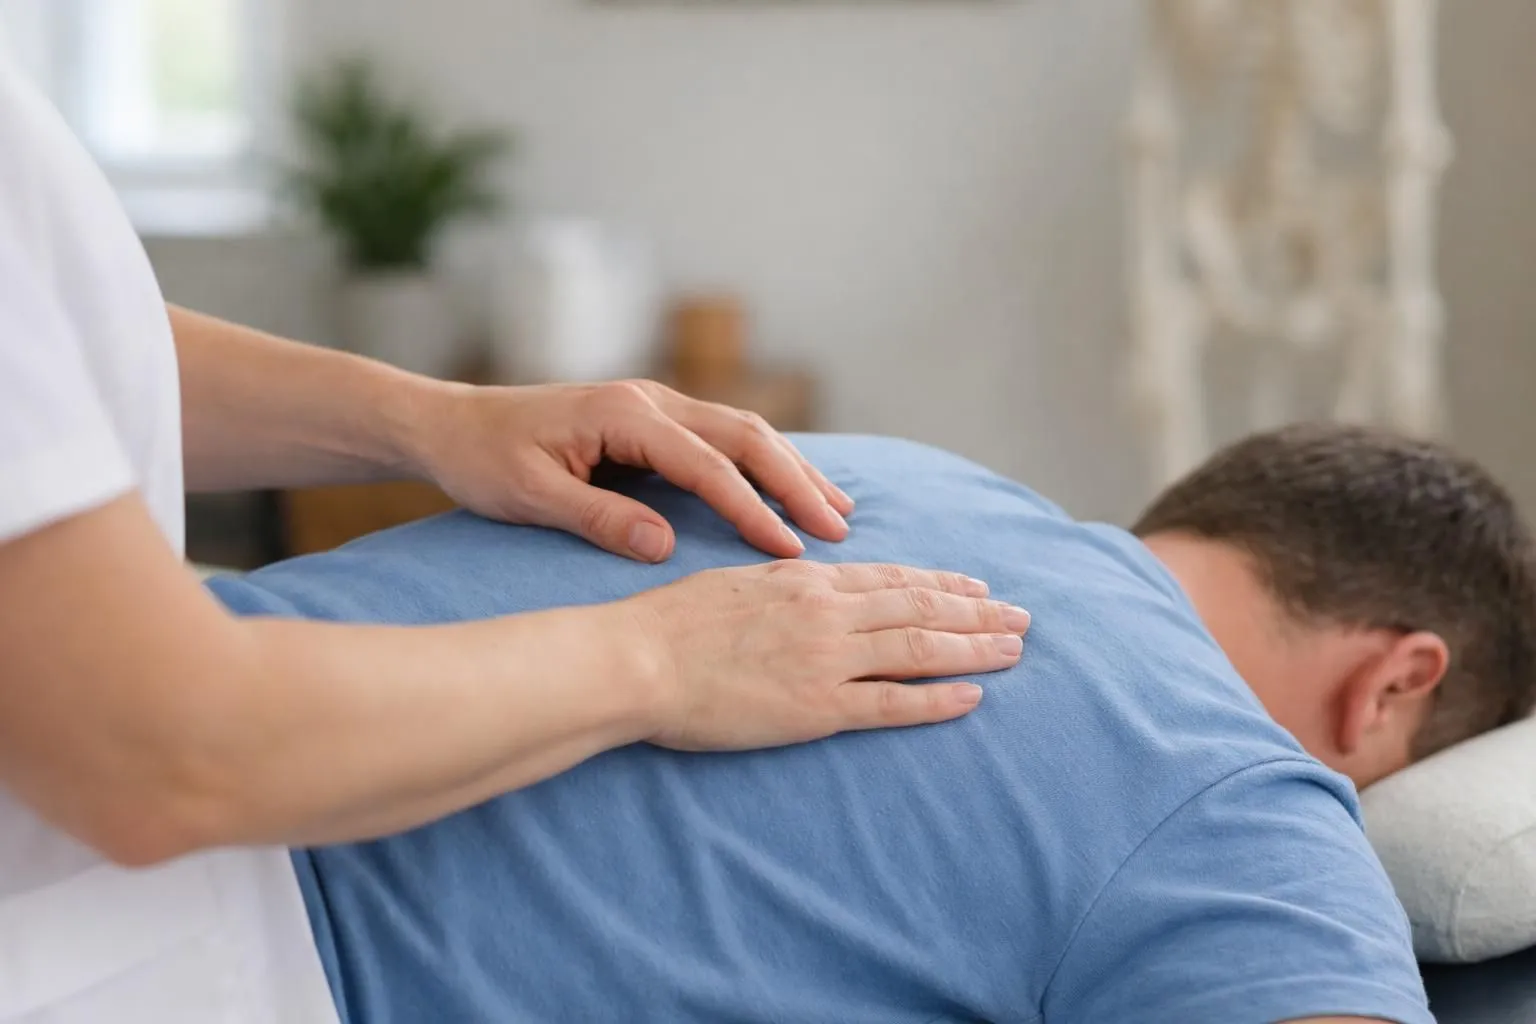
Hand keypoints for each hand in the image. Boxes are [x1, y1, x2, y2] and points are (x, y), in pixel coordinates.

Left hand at [409, 379, 853, 560]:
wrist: (451, 423)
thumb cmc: (483, 459)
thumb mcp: (529, 496)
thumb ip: (597, 517)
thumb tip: (662, 546)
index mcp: (623, 414)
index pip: (707, 464)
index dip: (752, 508)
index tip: (788, 551)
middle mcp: (650, 400)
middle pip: (745, 435)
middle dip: (796, 481)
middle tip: (838, 530)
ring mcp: (655, 405)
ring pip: (743, 431)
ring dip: (791, 468)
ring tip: (838, 510)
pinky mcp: (653, 420)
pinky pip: (723, 437)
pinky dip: (764, 463)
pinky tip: (791, 487)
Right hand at [615, 560, 1030, 749]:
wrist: (637, 658)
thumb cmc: (669, 623)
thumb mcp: (733, 583)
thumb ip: (780, 587)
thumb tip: (804, 585)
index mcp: (805, 580)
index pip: (891, 578)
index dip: (941, 584)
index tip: (977, 588)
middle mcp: (828, 612)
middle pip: (920, 609)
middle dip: (977, 614)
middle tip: (1022, 618)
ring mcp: (826, 659)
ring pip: (920, 649)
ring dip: (974, 648)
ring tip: (1016, 650)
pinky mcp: (817, 707)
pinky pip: (892, 702)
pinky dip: (937, 700)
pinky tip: (972, 698)